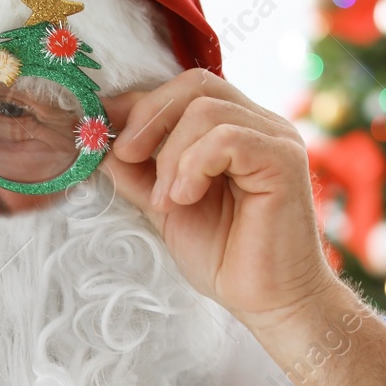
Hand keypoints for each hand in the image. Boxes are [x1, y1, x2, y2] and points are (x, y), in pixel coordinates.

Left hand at [102, 69, 341, 329]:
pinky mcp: (284, 159)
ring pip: (206, 110)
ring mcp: (275, 138)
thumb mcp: (165, 207)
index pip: (184, 91)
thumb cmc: (225, 257)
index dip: (139, 104)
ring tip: (166, 201)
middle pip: (195, 85)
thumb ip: (139, 173)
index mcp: (234, 130)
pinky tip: (186, 199)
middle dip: (149, 117)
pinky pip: (228, 137)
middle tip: (126, 158)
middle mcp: (258, 125)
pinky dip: (194, 165)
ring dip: (170, 156)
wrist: (267, 301)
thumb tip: (102, 144)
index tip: (102, 129)